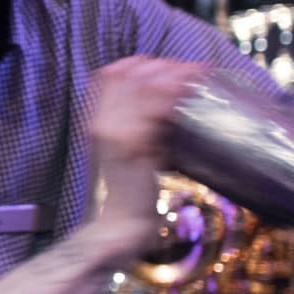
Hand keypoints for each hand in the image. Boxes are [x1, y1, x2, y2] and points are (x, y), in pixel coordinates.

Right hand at [82, 57, 203, 263]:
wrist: (118, 228)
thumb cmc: (127, 195)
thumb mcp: (125, 155)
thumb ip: (136, 131)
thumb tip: (161, 112)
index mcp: (95, 122)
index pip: (110, 74)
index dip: (139, 65)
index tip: (167, 69)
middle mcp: (101, 122)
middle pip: (129, 72)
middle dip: (162, 65)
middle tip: (190, 70)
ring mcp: (116, 133)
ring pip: (144, 85)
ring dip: (173, 74)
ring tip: (198, 74)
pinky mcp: (135, 145)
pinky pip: (155, 109)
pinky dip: (175, 95)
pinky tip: (192, 92)